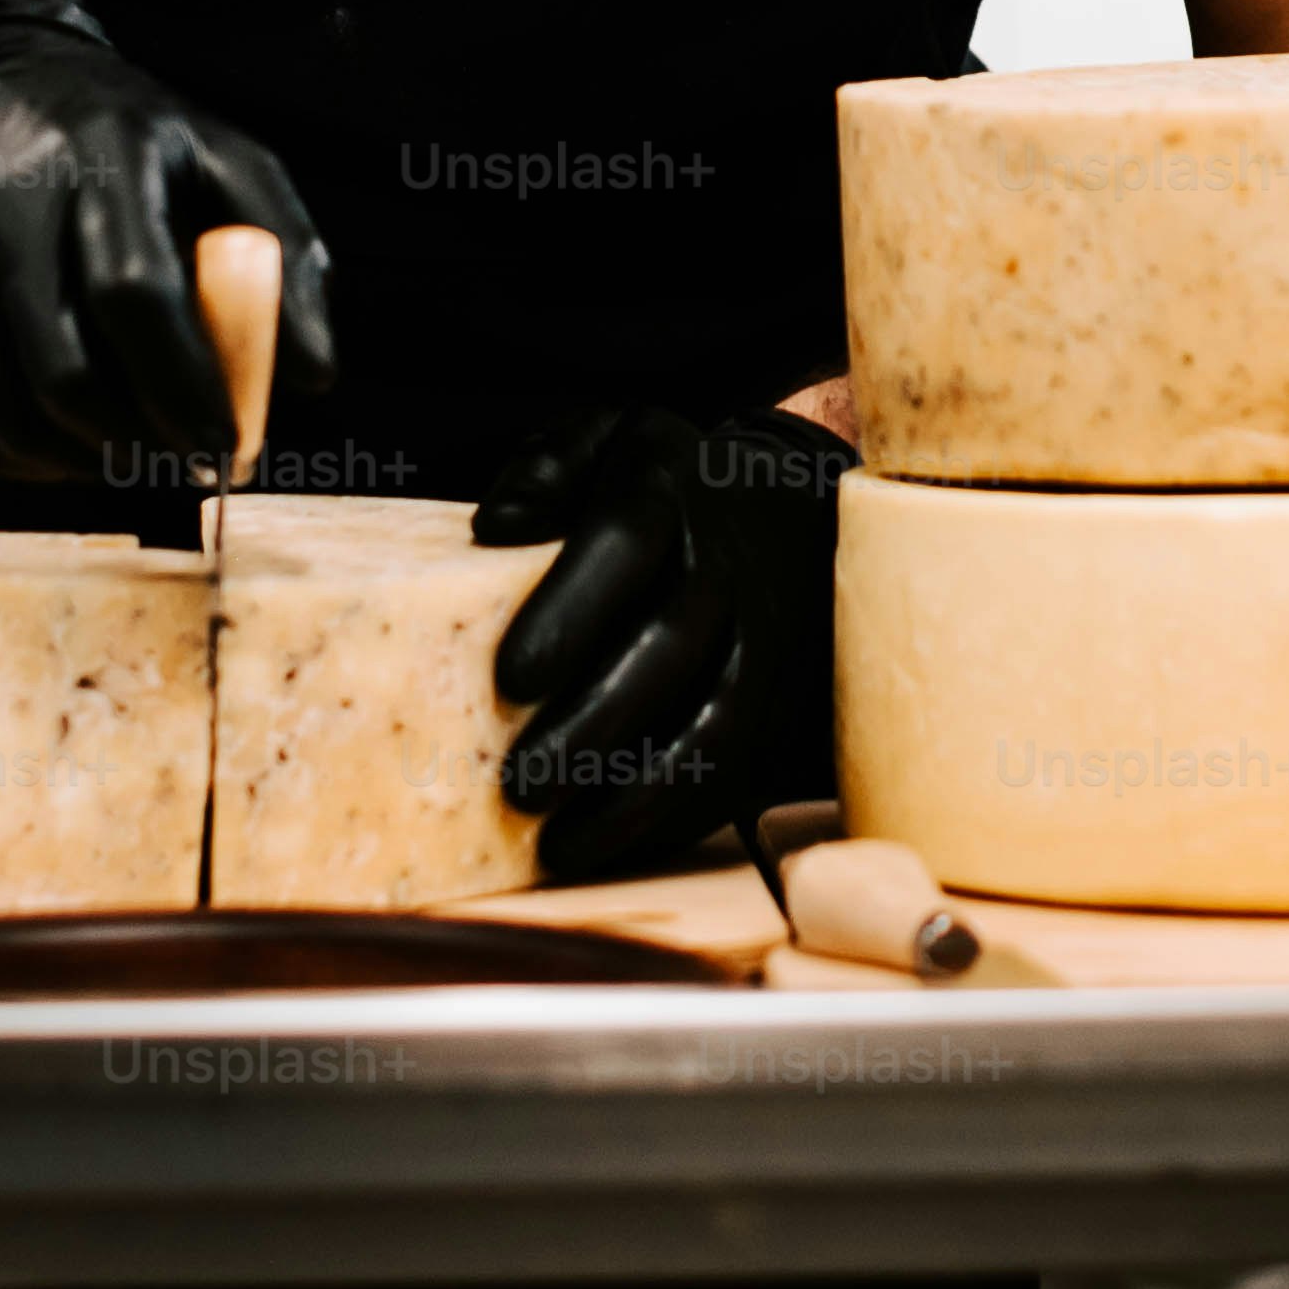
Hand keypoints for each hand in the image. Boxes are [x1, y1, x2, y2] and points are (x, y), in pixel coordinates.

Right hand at [0, 0, 337, 485]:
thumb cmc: (131, 140)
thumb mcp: (225, 158)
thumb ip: (287, 255)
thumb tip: (314, 379)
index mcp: (100, 157)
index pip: (134, 294)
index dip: (183, 387)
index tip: (228, 447)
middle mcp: (2, 204)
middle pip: (65, 375)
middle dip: (137, 442)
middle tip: (184, 460)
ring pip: (12, 416)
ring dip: (86, 463)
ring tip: (135, 450)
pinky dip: (29, 460)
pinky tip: (71, 443)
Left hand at [475, 403, 854, 881]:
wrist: (792, 518)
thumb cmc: (666, 489)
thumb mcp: (610, 441)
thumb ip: (548, 465)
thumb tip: (496, 524)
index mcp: (672, 488)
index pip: (626, 539)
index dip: (571, 608)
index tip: (510, 677)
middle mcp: (726, 563)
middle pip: (668, 646)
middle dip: (592, 724)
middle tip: (517, 785)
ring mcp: (762, 639)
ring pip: (710, 724)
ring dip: (630, 793)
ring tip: (553, 841)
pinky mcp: (774, 704)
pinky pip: (729, 770)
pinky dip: (665, 819)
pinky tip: (598, 847)